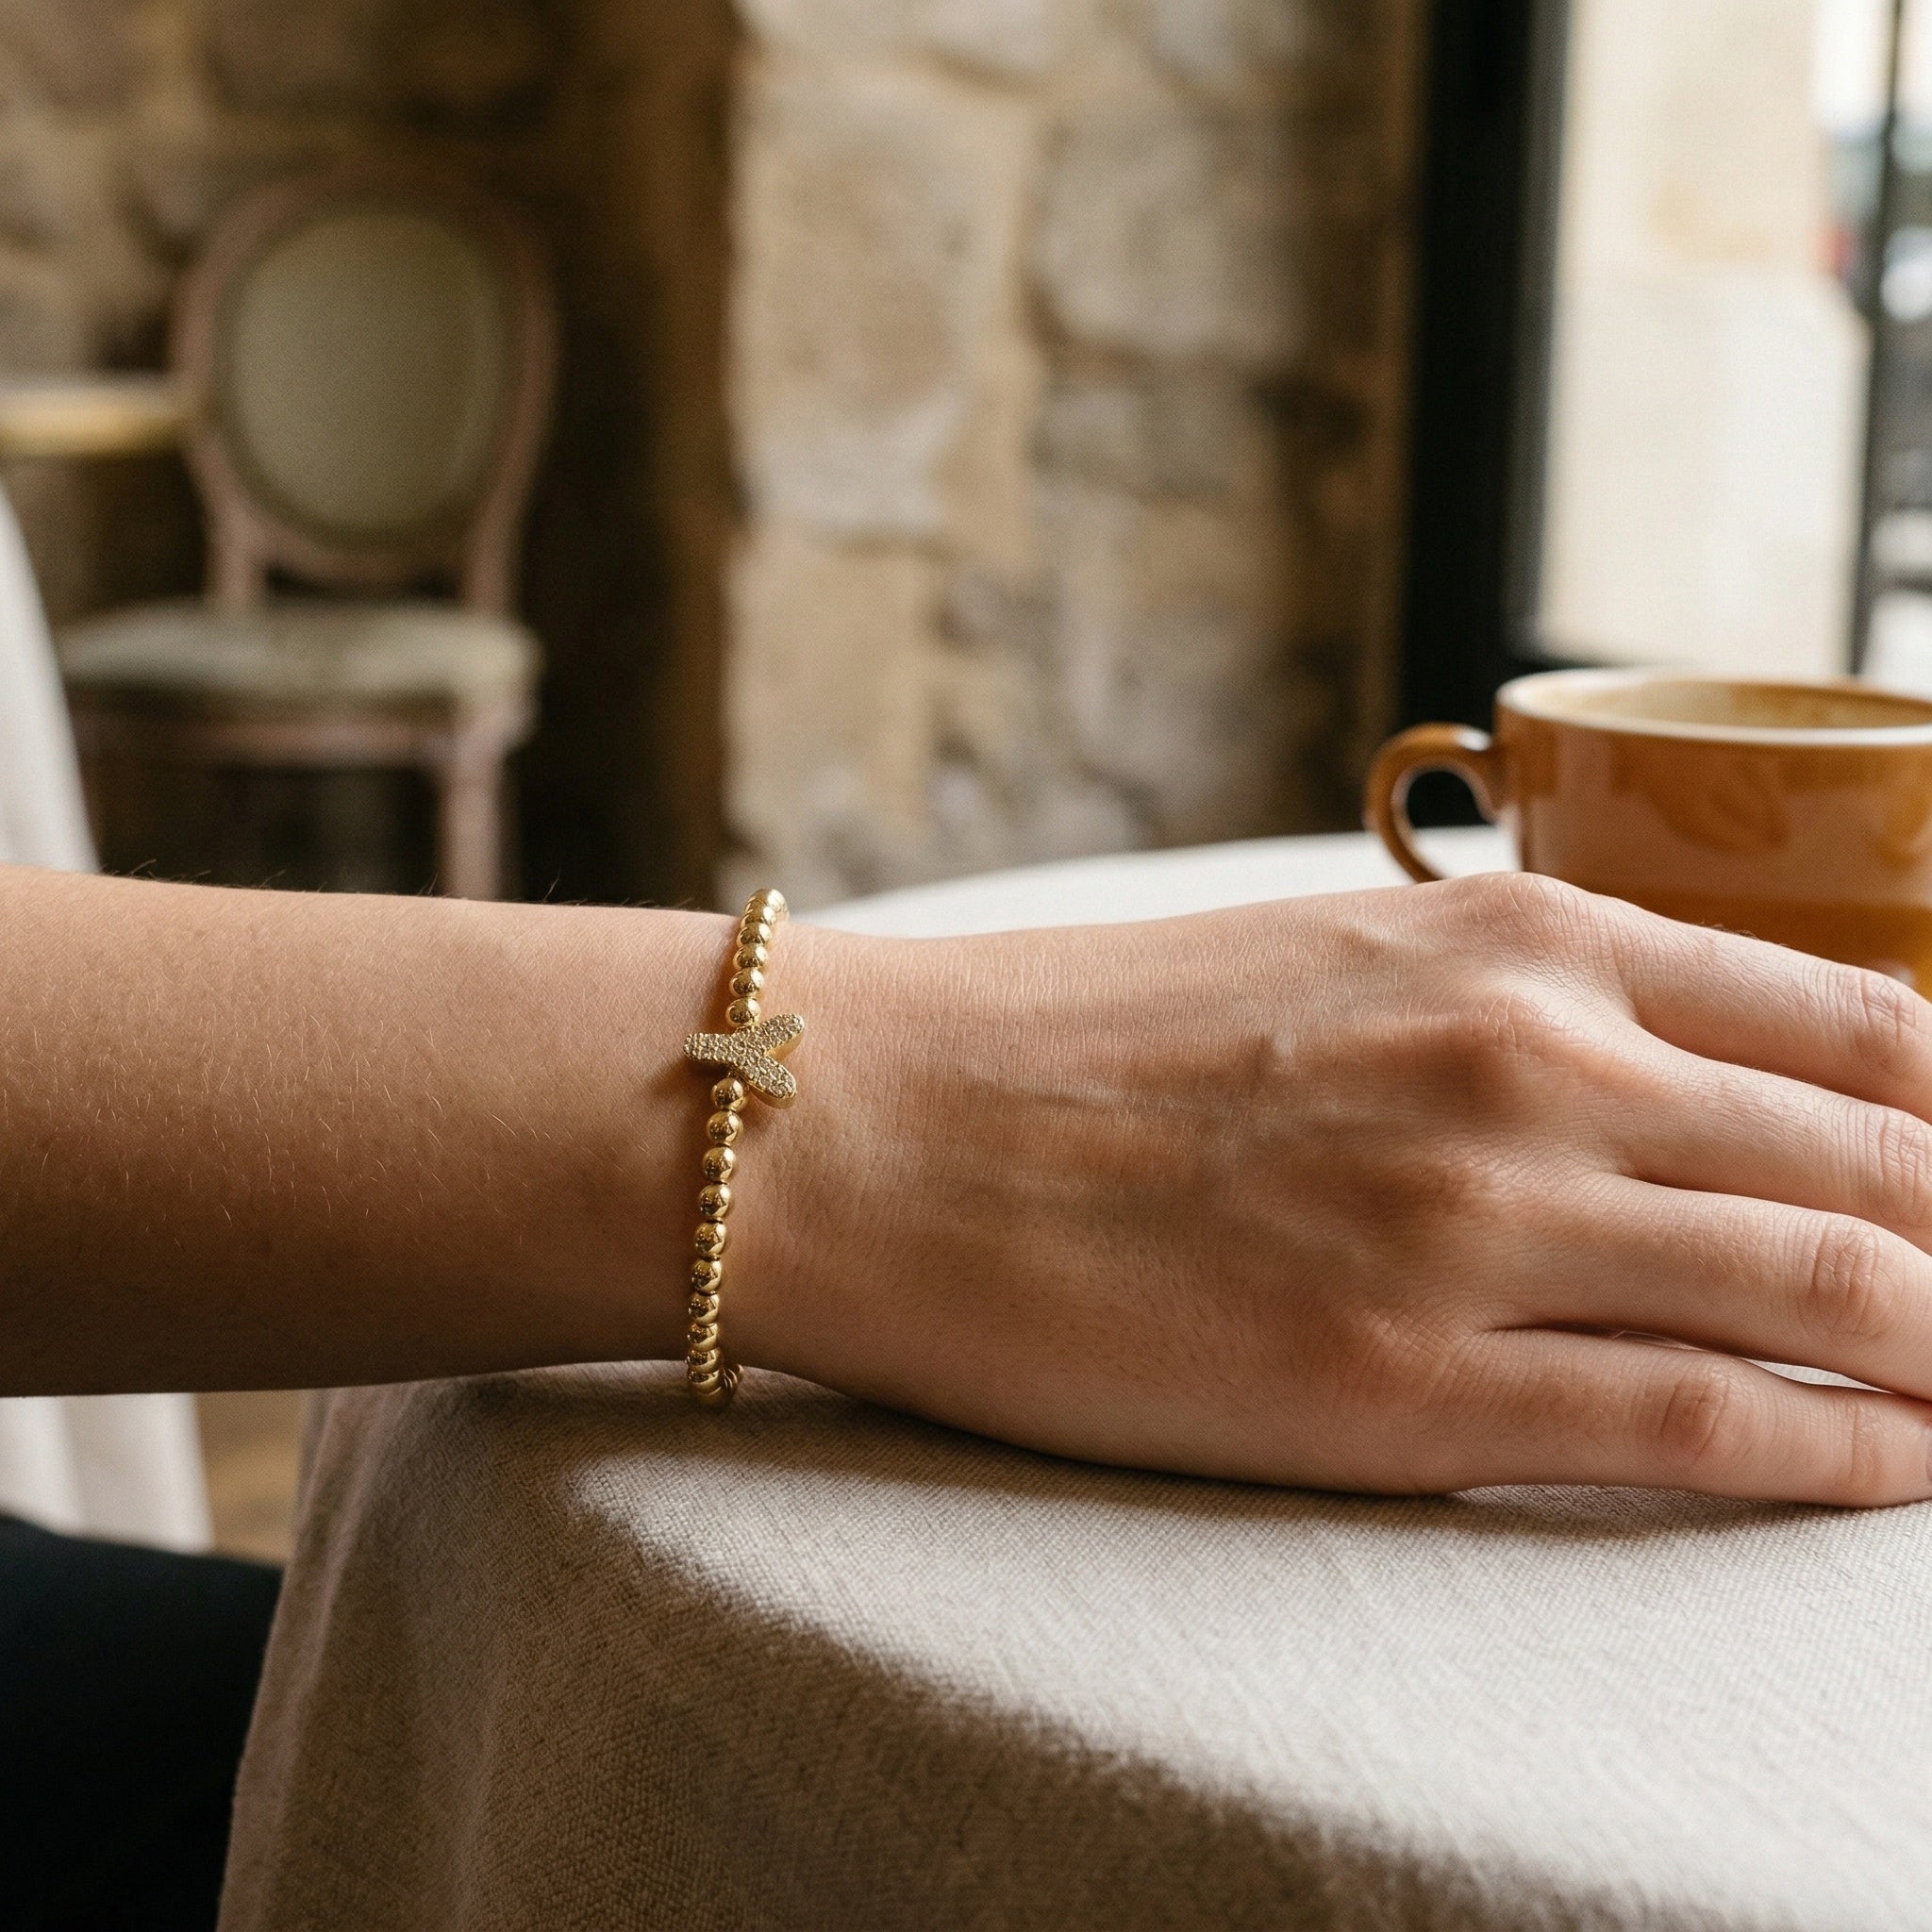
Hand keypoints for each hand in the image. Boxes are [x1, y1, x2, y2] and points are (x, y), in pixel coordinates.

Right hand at [745, 873, 1931, 1503]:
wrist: (887, 1125)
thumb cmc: (1089, 1040)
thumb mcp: (1339, 958)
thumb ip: (1519, 1004)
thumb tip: (1675, 1083)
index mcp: (1520, 943)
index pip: (1868, 1030)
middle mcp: (1533, 1063)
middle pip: (1889, 1168)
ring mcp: (1478, 1223)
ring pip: (1839, 1297)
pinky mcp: (1404, 1383)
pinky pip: (1703, 1428)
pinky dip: (1841, 1461)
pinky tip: (1901, 1475)